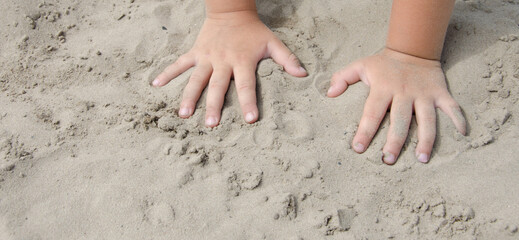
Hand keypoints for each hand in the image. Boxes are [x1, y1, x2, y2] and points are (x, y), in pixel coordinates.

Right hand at [153, 11, 306, 126]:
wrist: (231, 10)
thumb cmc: (254, 31)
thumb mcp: (272, 42)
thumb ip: (287, 59)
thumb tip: (303, 75)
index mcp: (243, 61)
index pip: (247, 85)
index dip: (249, 102)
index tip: (250, 120)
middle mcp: (223, 61)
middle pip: (218, 86)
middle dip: (213, 105)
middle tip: (210, 124)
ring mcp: (207, 57)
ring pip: (196, 79)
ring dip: (189, 96)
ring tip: (183, 114)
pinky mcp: (195, 52)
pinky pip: (179, 64)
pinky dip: (167, 73)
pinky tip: (155, 85)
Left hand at [328, 48, 465, 164]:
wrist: (413, 48)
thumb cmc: (383, 64)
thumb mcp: (360, 65)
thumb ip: (342, 78)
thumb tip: (329, 93)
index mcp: (383, 88)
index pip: (372, 113)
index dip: (365, 131)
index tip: (358, 149)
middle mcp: (404, 93)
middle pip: (400, 121)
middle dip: (394, 142)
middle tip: (388, 160)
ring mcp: (424, 94)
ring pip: (427, 119)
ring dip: (426, 140)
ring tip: (422, 159)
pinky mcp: (440, 93)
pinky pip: (452, 107)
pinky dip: (459, 118)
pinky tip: (463, 134)